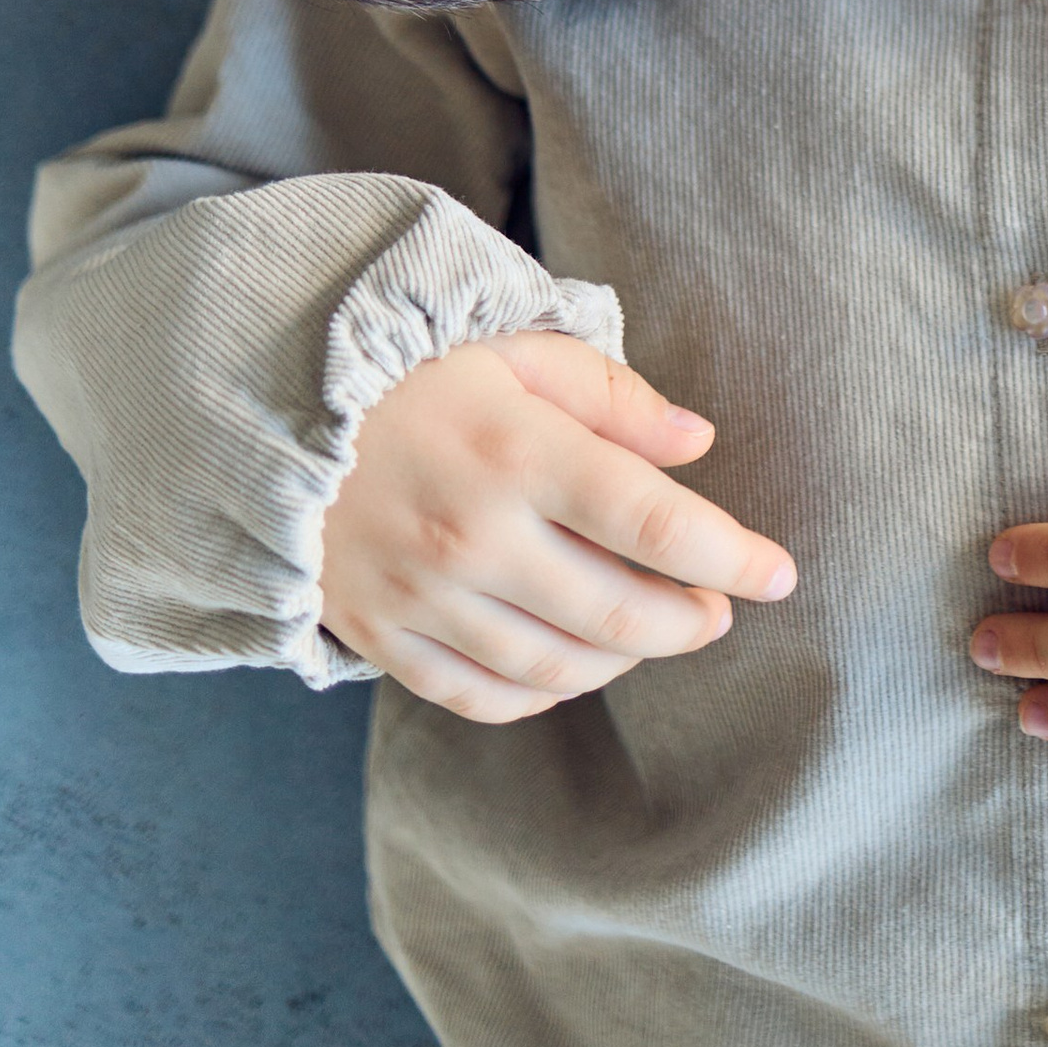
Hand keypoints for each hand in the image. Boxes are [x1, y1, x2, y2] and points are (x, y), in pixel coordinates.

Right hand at [320, 330, 793, 723]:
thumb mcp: (516, 350)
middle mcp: (472, 535)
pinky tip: (577, 665)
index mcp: (516, 451)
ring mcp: (424, 597)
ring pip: (558, 664)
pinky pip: (484, 696)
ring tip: (657, 630)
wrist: (267, 414)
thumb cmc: (412, 373)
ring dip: (627, 658)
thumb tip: (699, 444)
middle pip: (617, 610)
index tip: (780, 574)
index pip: (652, 521)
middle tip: (720, 610)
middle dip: (689, 620)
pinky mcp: (384, 637)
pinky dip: (545, 691)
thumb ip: (614, 397)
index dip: (730, 556)